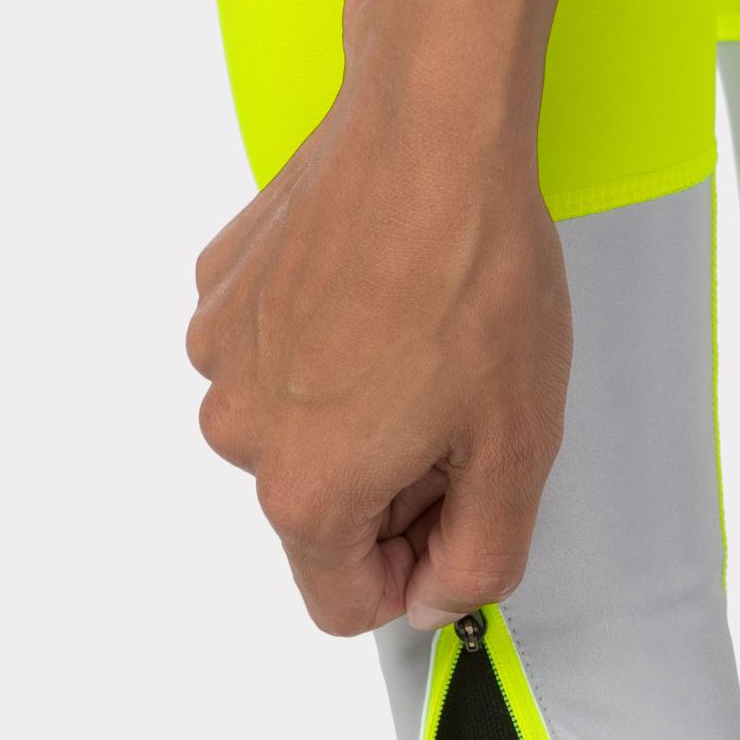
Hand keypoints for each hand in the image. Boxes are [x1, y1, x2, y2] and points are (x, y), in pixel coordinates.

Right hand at [187, 0, 570, 633]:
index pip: (344, 605)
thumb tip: (440, 602)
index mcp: (307, 489)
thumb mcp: (517, 450)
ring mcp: (222, 355)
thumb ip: (480, 559)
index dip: (414, 576)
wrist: (433, 134)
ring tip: (424, 349)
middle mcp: (241, 430)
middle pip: (323, 517)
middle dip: (395, 488)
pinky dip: (329, 355)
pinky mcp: (222, 294)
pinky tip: (381, 306)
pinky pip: (280, 363)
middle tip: (460, 411)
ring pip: (300, 437)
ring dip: (361, 419)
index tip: (455, 518)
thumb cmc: (477, 280)